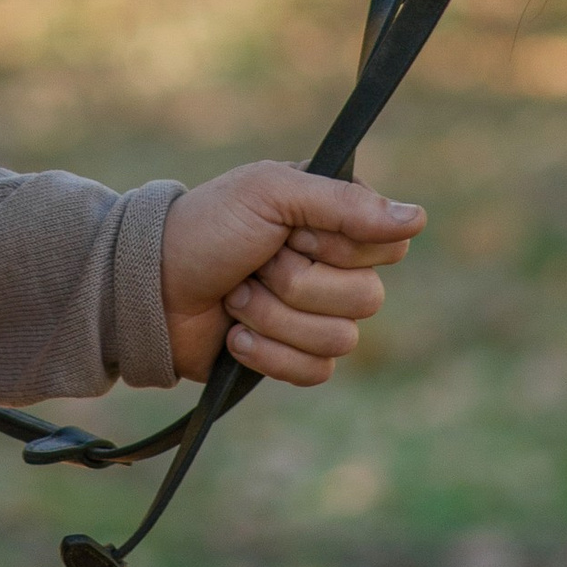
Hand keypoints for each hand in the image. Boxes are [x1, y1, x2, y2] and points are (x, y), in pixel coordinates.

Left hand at [159, 161, 423, 385]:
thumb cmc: (206, 227)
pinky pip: (315, 372)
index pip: (388, 245)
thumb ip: (343, 203)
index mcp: (335, 219)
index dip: (340, 245)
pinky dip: (267, 353)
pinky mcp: (293, 357)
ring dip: (275, 318)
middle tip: (256, 263)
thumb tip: (418, 218)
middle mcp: (334, 266)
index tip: (295, 231)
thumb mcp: (269, 194)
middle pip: (368, 298)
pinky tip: (235, 335)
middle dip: (298, 283)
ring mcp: (315, 314)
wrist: (148, 286)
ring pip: (341, 339)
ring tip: (236, 297)